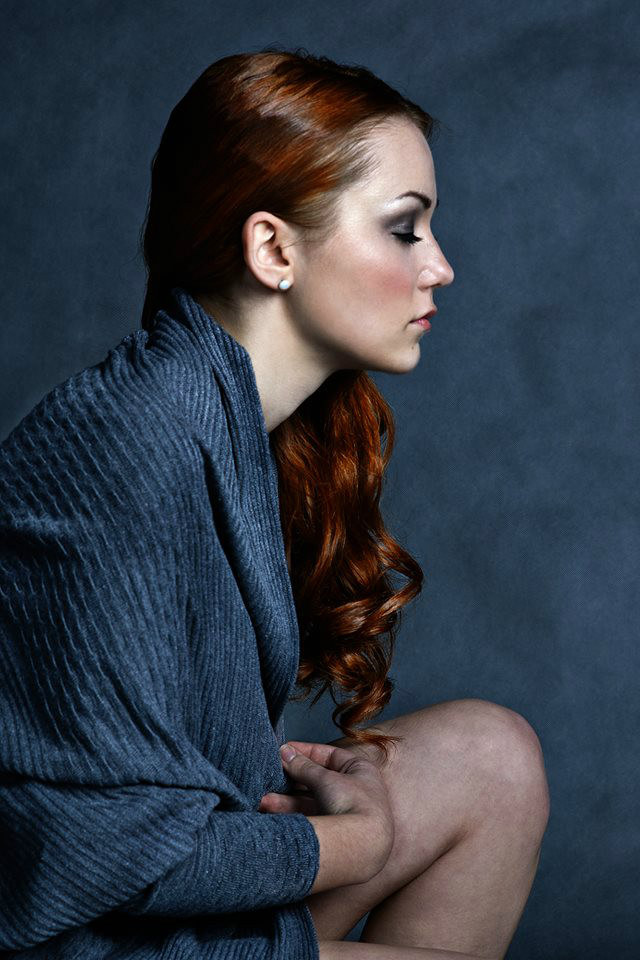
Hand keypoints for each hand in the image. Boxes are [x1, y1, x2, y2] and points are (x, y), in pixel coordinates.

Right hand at [258, 740, 393, 860]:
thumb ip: (303, 766)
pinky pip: (308, 817)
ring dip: (285, 799)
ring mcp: (343, 812)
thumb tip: (285, 751)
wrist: (363, 847)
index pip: (329, 755)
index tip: (284, 750)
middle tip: (270, 773)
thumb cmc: (353, 804)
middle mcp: (353, 791)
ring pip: (308, 801)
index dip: (306, 751)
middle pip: (316, 779)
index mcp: (360, 771)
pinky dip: (290, 814)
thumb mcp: (326, 779)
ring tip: (263, 799)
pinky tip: (270, 810)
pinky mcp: (331, 832)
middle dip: (291, 778)